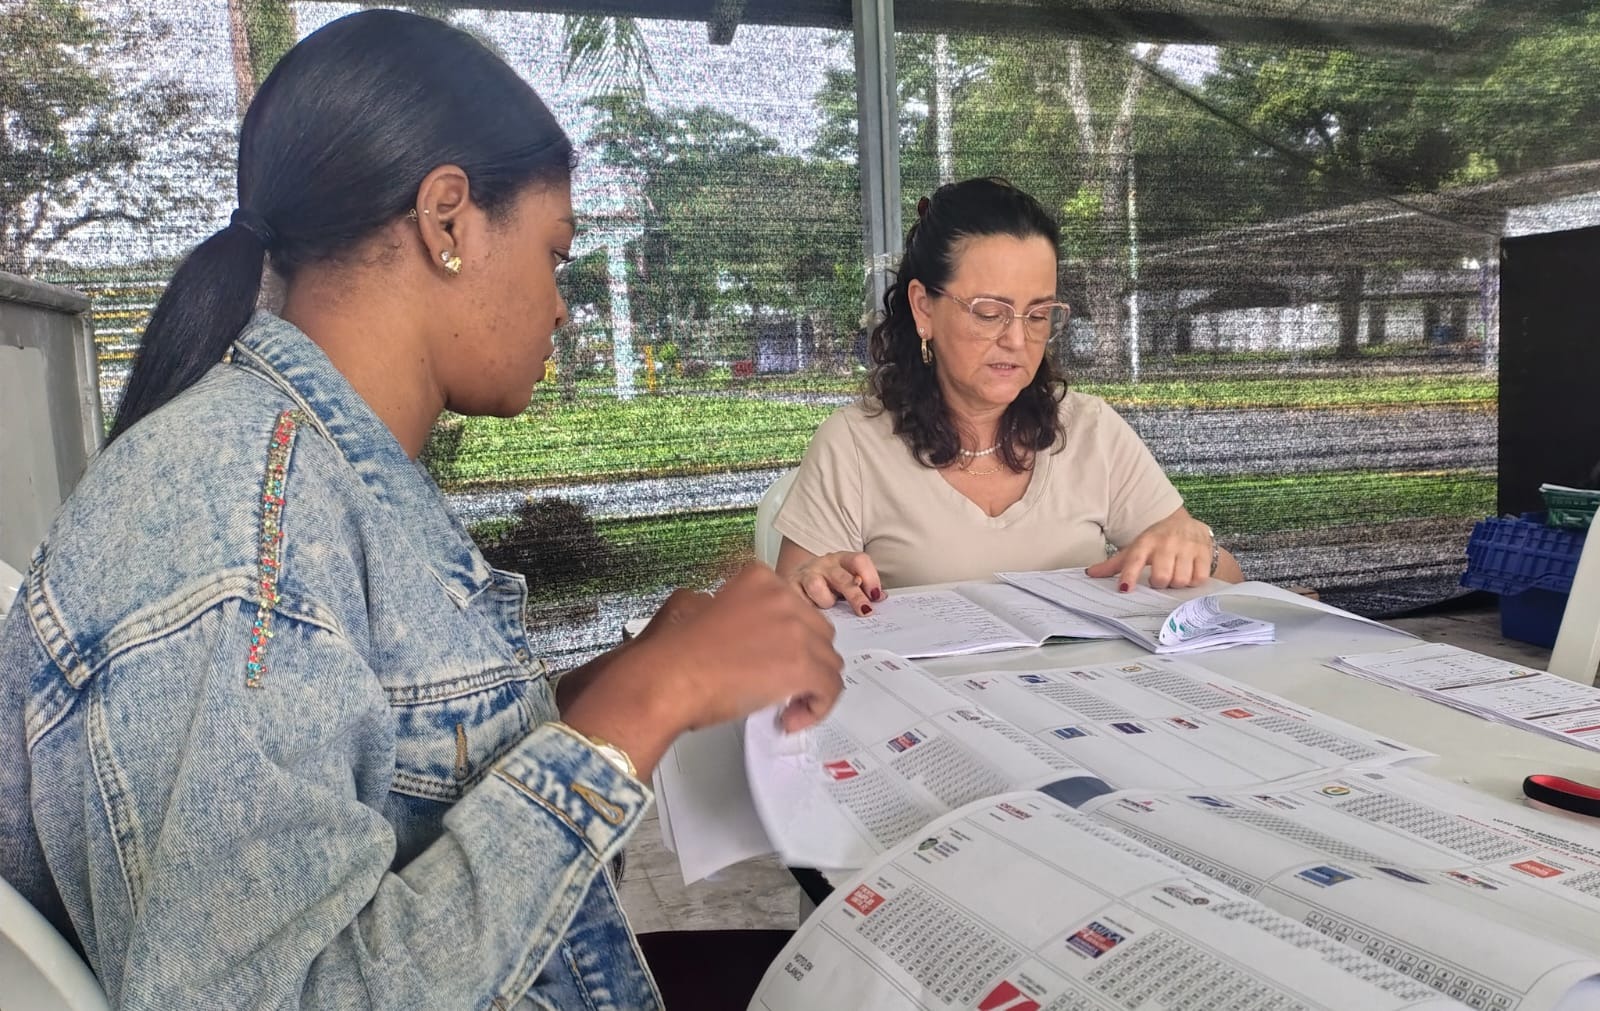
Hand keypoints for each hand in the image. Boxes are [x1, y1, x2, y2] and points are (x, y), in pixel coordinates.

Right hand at [563, 565, 845, 771]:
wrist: (667, 678)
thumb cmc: (676, 653)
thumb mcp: (704, 608)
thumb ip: (738, 610)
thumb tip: (756, 637)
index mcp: (759, 578)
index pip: (796, 609)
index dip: (789, 640)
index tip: (772, 660)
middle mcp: (783, 596)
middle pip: (818, 634)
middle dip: (806, 662)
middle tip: (781, 685)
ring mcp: (796, 629)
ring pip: (829, 662)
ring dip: (812, 686)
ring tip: (785, 706)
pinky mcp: (803, 665)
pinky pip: (830, 689)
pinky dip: (816, 708)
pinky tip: (790, 717)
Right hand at [789, 550, 883, 615]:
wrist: (797, 576)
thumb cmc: (828, 582)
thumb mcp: (847, 581)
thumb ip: (864, 588)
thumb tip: (881, 599)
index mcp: (842, 559)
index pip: (859, 561)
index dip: (871, 578)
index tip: (877, 596)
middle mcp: (823, 564)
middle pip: (842, 577)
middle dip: (855, 596)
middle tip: (865, 611)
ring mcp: (805, 574)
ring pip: (816, 586)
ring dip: (826, 601)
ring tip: (828, 607)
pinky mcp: (789, 586)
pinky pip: (799, 600)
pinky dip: (808, 609)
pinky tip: (813, 613)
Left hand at [1086, 509, 1213, 590]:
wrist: (1188, 525)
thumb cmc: (1157, 541)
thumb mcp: (1136, 548)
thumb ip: (1114, 564)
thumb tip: (1090, 574)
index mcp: (1145, 542)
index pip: (1134, 560)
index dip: (1129, 575)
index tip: (1124, 589)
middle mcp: (1166, 543)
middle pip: (1161, 577)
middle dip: (1159, 583)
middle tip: (1159, 578)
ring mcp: (1186, 547)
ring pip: (1180, 580)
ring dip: (1176, 583)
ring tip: (1174, 574)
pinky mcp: (1204, 552)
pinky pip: (1198, 578)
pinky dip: (1193, 581)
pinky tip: (1188, 573)